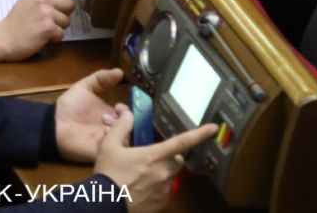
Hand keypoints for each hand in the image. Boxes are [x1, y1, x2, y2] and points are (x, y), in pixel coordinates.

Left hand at [56, 68, 125, 161]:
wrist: (52, 124)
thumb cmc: (69, 106)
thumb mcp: (85, 87)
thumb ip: (101, 79)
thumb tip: (121, 71)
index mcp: (113, 115)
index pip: (130, 114)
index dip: (128, 110)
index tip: (119, 106)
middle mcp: (113, 128)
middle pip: (131, 126)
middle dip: (126, 120)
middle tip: (115, 115)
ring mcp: (107, 141)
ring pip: (126, 138)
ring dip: (119, 129)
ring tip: (106, 124)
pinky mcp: (100, 152)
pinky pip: (114, 150)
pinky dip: (113, 141)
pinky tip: (103, 133)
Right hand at [95, 110, 218, 212]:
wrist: (102, 206)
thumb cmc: (107, 176)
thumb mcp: (109, 147)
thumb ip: (121, 127)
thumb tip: (128, 113)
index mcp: (155, 155)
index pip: (183, 141)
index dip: (200, 133)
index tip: (214, 128)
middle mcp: (164, 172)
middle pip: (176, 160)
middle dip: (167, 158)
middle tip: (149, 160)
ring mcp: (164, 189)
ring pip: (169, 176)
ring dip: (161, 174)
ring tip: (140, 177)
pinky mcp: (161, 203)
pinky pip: (164, 192)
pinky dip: (156, 189)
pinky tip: (140, 190)